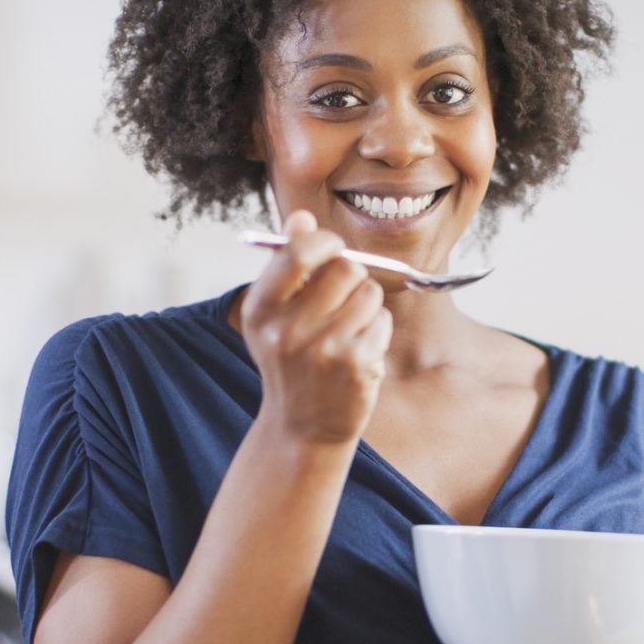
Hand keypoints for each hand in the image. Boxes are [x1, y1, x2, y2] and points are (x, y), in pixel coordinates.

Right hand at [240, 210, 391, 445]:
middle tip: (343, 301)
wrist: (302, 427)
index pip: (297, 252)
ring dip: (368, 307)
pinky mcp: (355, 365)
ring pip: (370, 293)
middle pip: (345, 268)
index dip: (324, 242)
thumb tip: (301, 217)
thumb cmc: (291, 360)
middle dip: (352, 278)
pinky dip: (377, 333)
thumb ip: (287, 264)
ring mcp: (323, 349)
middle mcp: (287, 330)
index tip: (333, 249)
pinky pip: (382, 322)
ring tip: (349, 332)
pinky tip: (359, 354)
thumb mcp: (275, 315)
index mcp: (260, 309)